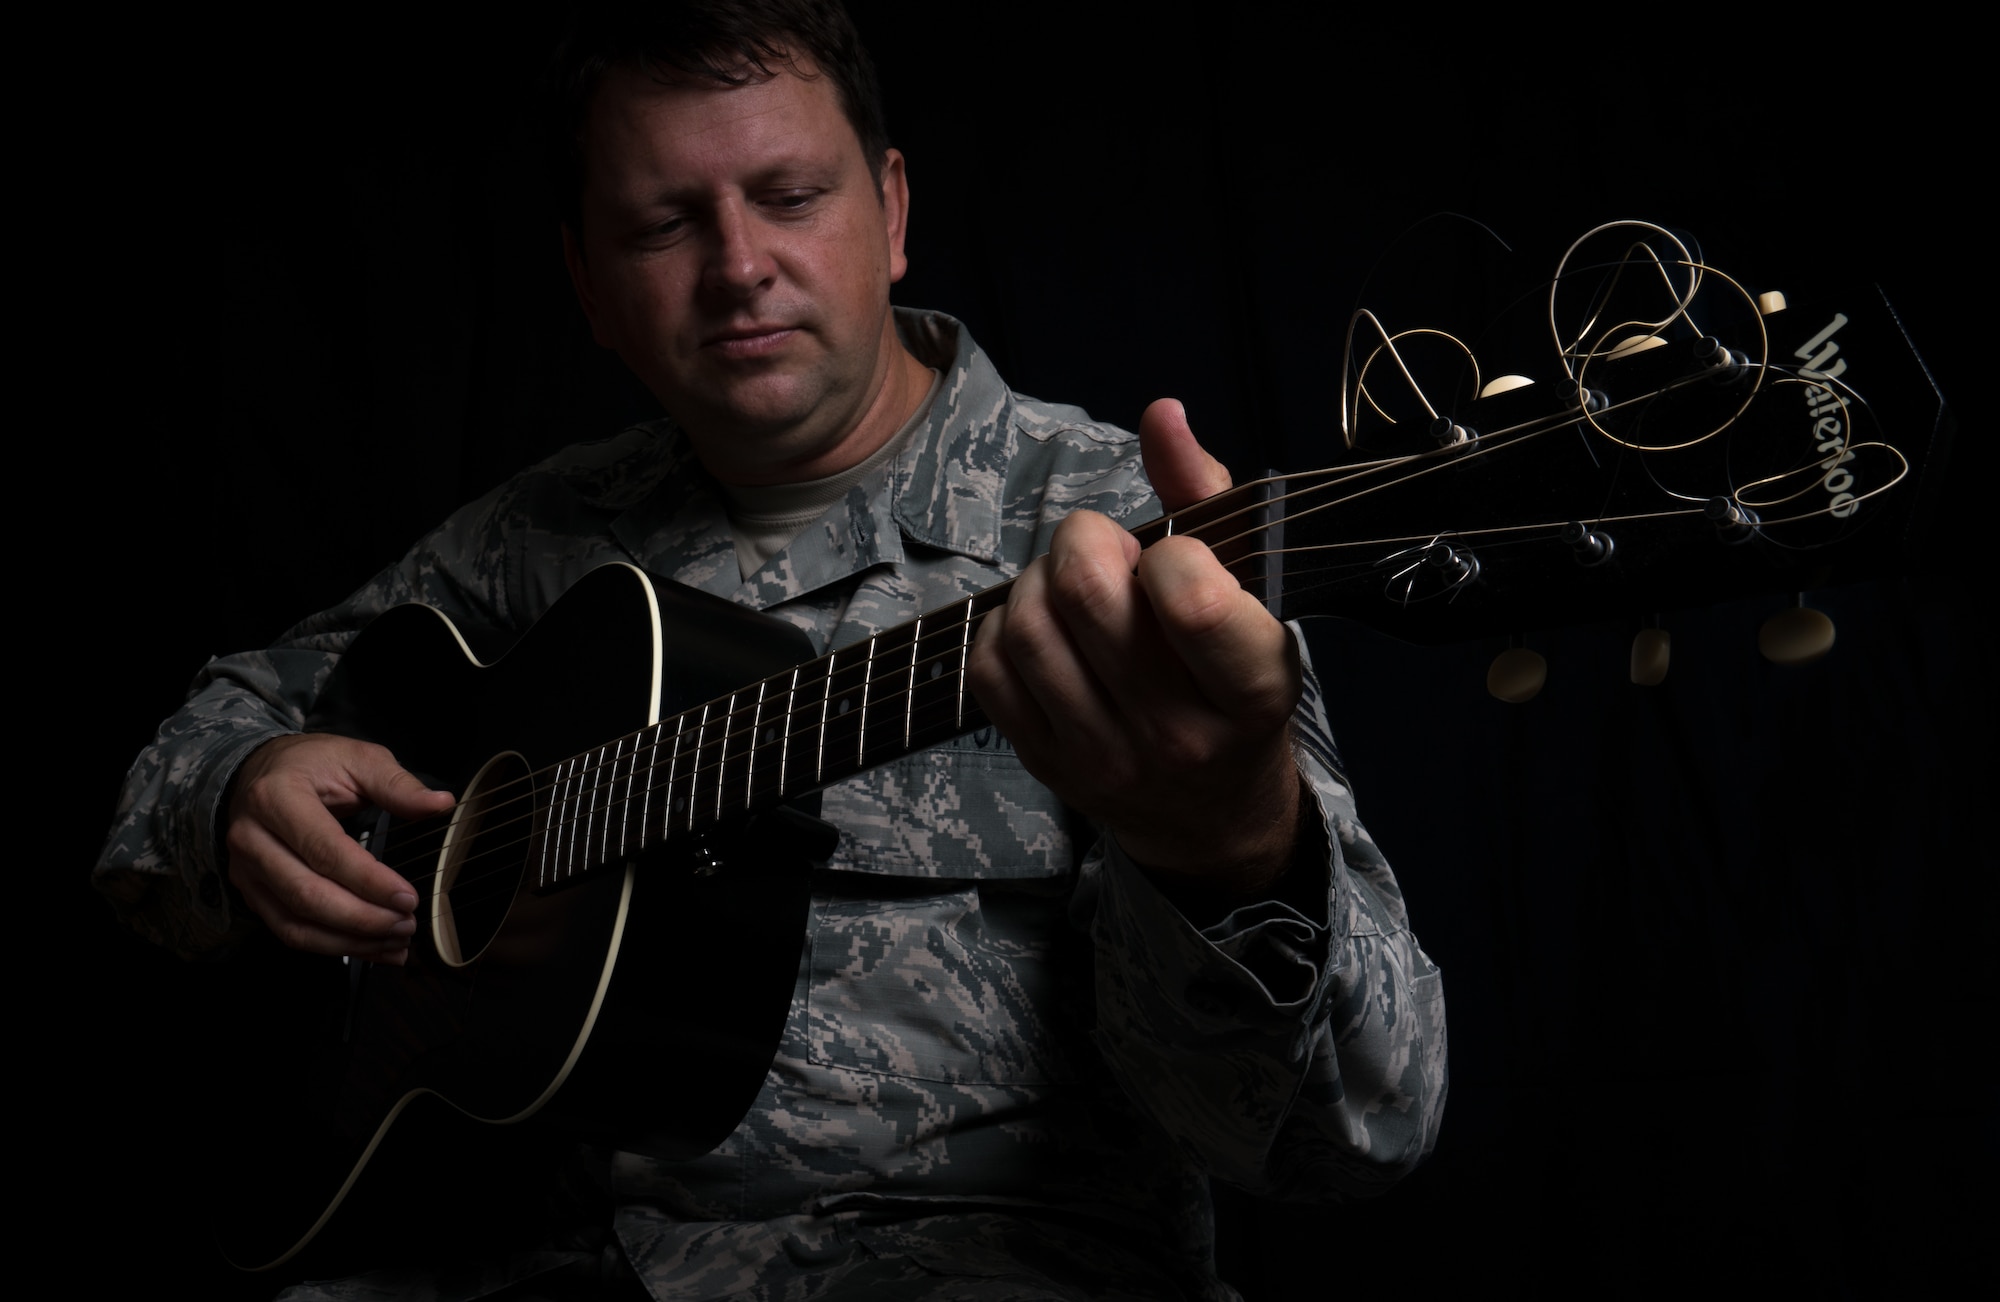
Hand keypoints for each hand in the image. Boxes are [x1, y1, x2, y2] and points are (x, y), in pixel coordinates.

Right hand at [225, 733, 454, 962]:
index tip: (407, 897)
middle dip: (362, 918)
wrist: (256, 772)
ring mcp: (245, 869)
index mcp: (276, 798)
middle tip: (406, 924)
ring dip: (350, 940)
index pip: (324, 850)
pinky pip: (289, 930)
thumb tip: (440, 803)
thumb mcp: (357, 758)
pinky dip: (332, 946)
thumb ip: (397, 784)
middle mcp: (252, 837)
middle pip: (307, 894)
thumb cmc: (311, 765)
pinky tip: (371, 948)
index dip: (368, 881)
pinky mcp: (251, 892)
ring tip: (396, 942)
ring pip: (296, 922)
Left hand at [967, 399, 1302, 890]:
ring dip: (1037, 580)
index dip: (1167, 550)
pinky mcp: (1046, 764)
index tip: (1172, 558)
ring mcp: (1104, 756)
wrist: (1213, 818)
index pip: (1189, 599)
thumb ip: (1207, 499)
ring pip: (1028, 628)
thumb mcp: (1255, 600)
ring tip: (1070, 585)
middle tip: (1104, 550)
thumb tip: (1160, 413)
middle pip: (1085, 594)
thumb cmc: (1235, 689)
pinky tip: (1043, 627)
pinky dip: (1002, 626)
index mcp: (1249, 689)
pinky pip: (989, 669)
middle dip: (1084, 540)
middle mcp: (1176, 733)